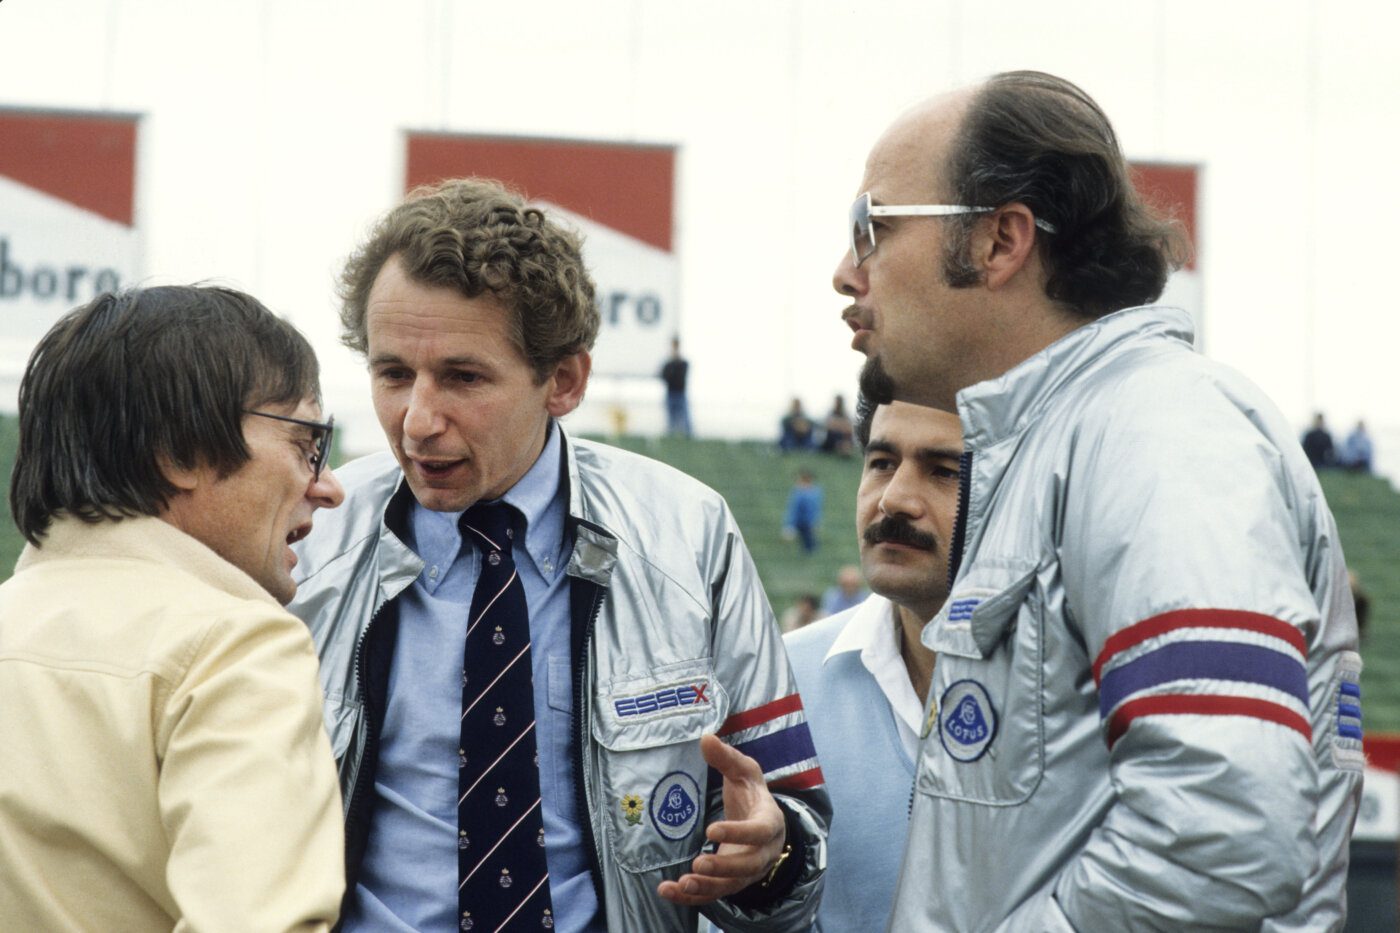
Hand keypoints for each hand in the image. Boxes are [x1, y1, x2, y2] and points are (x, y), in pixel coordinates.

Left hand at [656, 733, 786, 905]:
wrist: (763, 821)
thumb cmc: (752, 794)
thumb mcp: (744, 771)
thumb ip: (726, 757)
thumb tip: (705, 737)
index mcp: (769, 822)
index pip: (758, 831)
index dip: (738, 833)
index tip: (711, 830)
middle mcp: (762, 852)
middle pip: (748, 866)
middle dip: (723, 868)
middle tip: (697, 864)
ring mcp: (747, 871)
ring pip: (731, 886)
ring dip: (707, 888)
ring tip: (682, 883)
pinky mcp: (730, 882)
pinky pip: (713, 894)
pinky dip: (692, 897)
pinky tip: (668, 890)